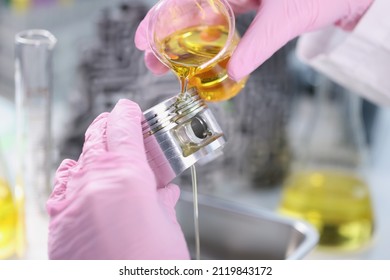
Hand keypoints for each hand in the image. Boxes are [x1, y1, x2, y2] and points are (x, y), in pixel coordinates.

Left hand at [46, 99, 189, 259]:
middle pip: (96, 137)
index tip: (129, 108)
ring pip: (78, 160)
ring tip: (102, 151)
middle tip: (117, 123)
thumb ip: (162, 201)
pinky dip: (72, 176)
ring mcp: (71, 198)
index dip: (126, 113)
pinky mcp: (58, 219)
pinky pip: (62, 185)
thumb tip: (164, 190)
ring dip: (91, 150)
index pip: (122, 127)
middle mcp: (93, 179)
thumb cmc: (150, 264)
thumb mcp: (166, 226)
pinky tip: (79, 179)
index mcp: (125, 174)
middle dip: (107, 126)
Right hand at [135, 0, 372, 79]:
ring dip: (184, 43)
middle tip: (152, 62)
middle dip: (166, 36)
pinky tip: (200, 59)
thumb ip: (257, 45)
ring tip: (167, 66)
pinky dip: (210, 43)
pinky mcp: (252, 8)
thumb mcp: (285, 18)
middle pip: (188, 10)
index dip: (160, 18)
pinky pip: (223, 26)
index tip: (143, 39)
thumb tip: (233, 74)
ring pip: (203, 19)